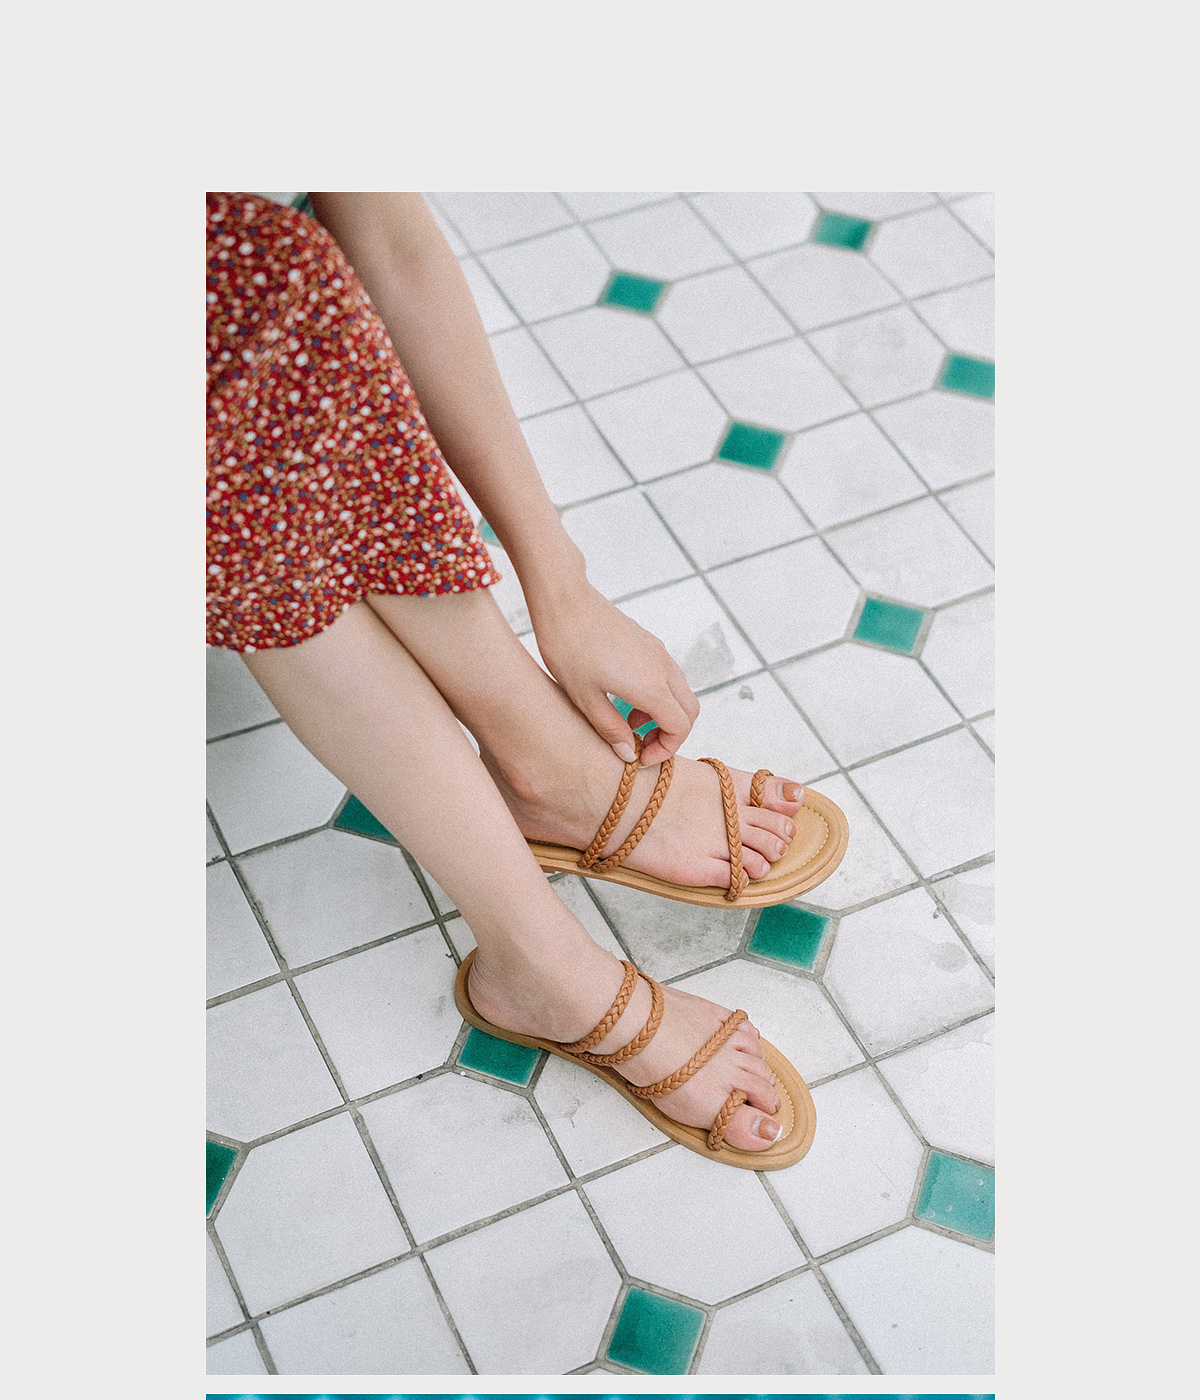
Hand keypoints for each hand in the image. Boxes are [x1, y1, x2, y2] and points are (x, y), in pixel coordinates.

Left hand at [529, 580, 699, 765]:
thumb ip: (610, 729)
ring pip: (680, 692)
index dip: (666, 749)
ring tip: (628, 720)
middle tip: (641, 743)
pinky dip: (658, 694)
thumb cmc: (568, 648)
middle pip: (689, 711)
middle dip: (671, 734)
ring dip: (664, 714)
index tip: (641, 756)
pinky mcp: (650, 642)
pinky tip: (625, 696)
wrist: (564, 601)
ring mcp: (658, 652)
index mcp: (650, 686)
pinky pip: (668, 675)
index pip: (680, 727)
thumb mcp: (584, 699)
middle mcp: (663, 668)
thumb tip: (628, 753)